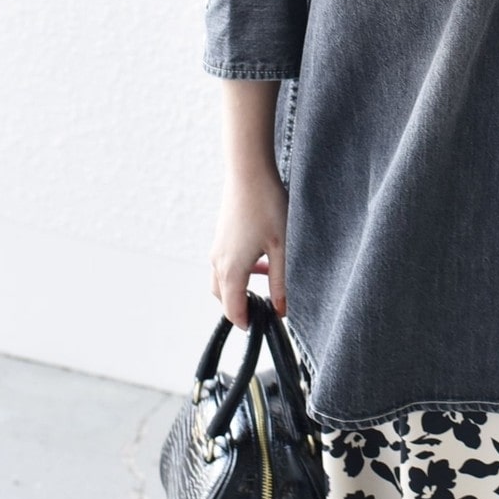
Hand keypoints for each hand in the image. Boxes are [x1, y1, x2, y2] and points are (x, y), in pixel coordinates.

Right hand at [209, 168, 288, 328]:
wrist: (248, 172)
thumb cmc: (267, 206)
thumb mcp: (282, 248)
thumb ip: (281, 282)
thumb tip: (281, 311)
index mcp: (231, 270)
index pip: (232, 311)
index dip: (247, 323)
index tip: (263, 326)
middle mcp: (218, 262)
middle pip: (224, 299)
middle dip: (242, 308)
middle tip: (266, 309)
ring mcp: (217, 248)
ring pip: (223, 281)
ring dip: (241, 288)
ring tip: (269, 282)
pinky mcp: (220, 237)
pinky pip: (225, 264)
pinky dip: (240, 271)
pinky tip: (263, 260)